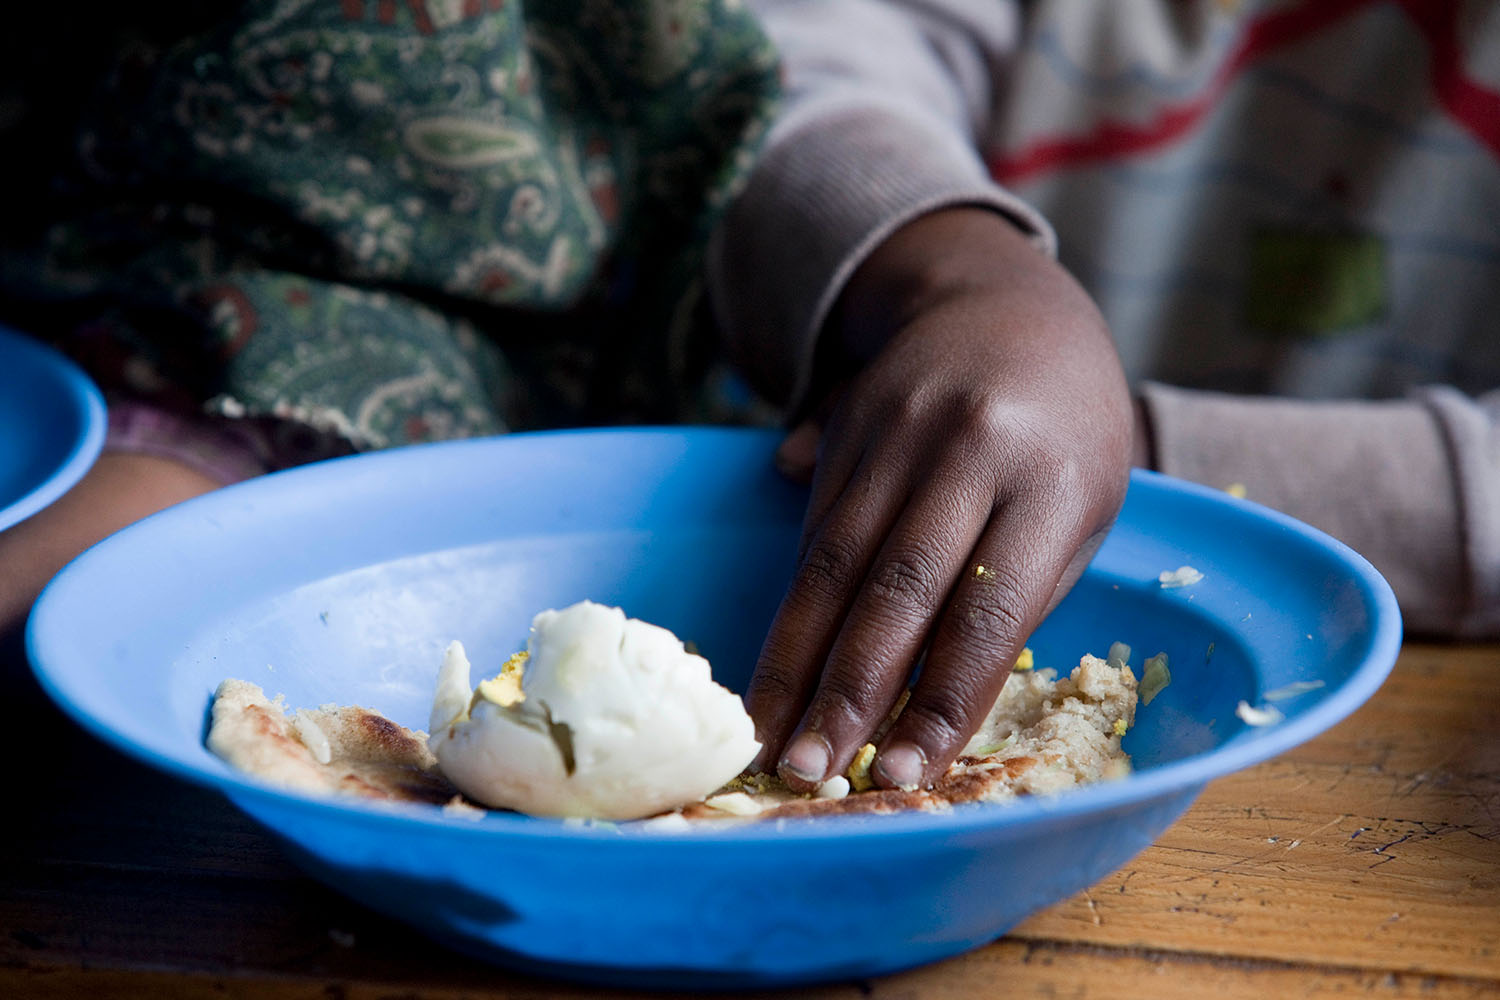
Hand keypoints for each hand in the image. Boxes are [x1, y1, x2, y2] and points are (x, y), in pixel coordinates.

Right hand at [747, 208, 1132, 791]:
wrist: (1006, 305)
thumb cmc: (1067, 436)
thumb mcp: (1079, 514)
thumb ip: (1011, 601)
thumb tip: (917, 702)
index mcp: (1050, 480)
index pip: (987, 610)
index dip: (940, 698)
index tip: (906, 770)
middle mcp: (967, 448)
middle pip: (893, 587)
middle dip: (846, 690)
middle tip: (807, 770)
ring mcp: (896, 430)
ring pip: (832, 561)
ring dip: (796, 659)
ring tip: (767, 735)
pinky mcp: (845, 426)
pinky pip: (815, 527)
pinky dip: (794, 606)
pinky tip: (772, 669)